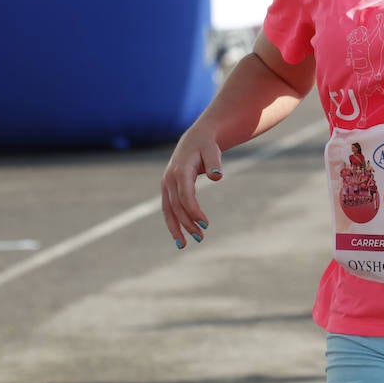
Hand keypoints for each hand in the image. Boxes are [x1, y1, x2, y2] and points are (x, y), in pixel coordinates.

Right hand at [160, 127, 223, 249]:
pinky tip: (179, 237)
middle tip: (201, 237)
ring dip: (176, 228)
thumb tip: (217, 176)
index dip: (194, 211)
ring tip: (184, 244)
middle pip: (176, 206)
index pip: (185, 195)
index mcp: (180, 171)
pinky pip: (168, 209)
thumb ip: (214, 163)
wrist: (196, 138)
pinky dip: (173, 223)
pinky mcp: (168, 189)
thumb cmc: (207, 145)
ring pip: (168, 210)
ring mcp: (166, 184)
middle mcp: (170, 179)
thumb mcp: (213, 150)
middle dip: (187, 223)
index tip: (205, 224)